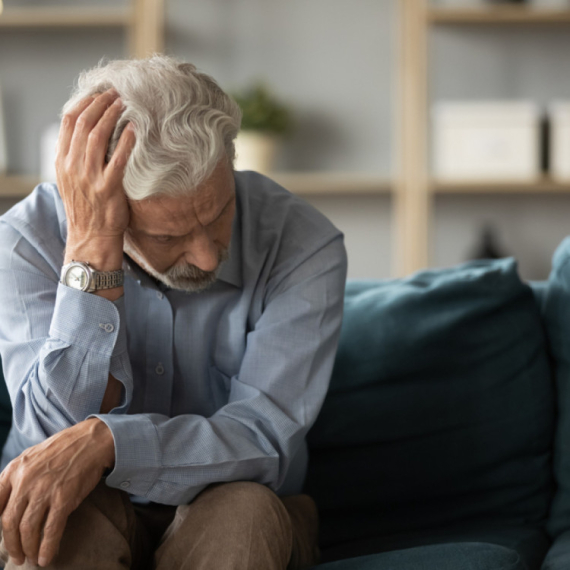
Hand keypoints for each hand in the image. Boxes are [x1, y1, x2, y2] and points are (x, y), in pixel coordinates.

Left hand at [0, 418, 114, 566]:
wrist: (91, 440)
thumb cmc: (63, 448)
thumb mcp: (32, 456)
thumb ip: (17, 478)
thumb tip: (7, 504)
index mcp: (14, 470)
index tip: (3, 537)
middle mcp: (25, 481)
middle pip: (9, 522)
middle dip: (12, 545)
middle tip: (17, 556)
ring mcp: (45, 490)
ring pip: (27, 529)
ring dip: (28, 549)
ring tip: (31, 558)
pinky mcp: (64, 498)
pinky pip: (51, 530)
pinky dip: (47, 548)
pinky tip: (47, 558)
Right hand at [55, 88, 135, 267]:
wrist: (91, 236)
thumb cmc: (87, 208)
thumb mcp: (73, 180)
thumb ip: (77, 157)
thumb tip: (89, 132)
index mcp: (62, 161)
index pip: (68, 122)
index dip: (84, 103)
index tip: (98, 92)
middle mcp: (72, 166)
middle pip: (83, 123)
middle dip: (100, 104)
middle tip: (116, 93)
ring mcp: (89, 177)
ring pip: (97, 136)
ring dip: (112, 116)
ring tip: (124, 103)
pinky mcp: (107, 188)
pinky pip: (117, 159)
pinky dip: (125, 141)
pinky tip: (134, 129)